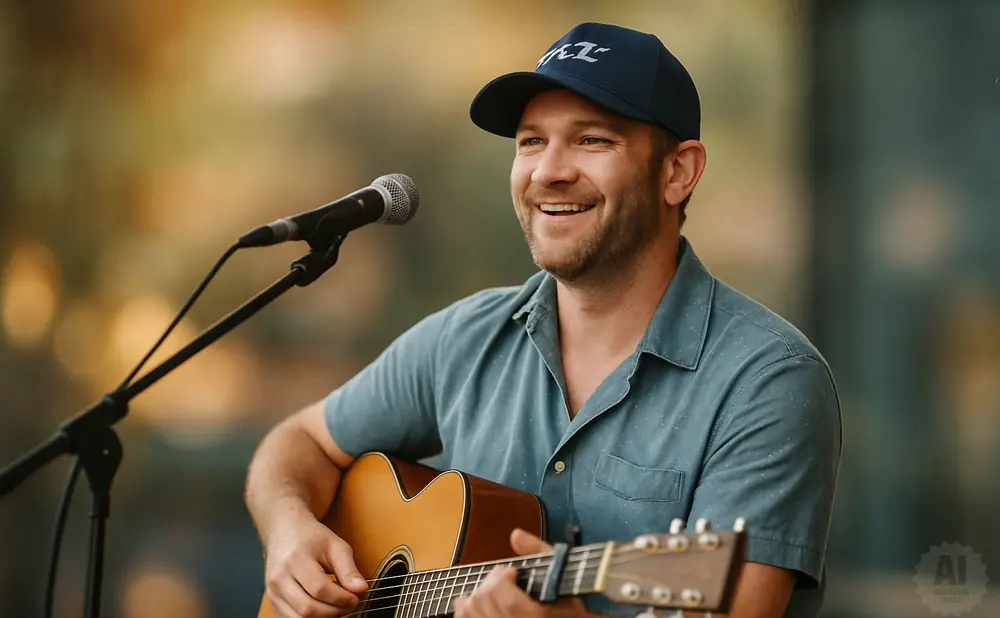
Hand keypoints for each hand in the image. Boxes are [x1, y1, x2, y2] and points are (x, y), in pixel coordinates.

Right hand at [264, 512, 368, 617]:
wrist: (285, 532)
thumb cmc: (311, 537)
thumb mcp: (335, 546)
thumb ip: (348, 569)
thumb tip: (361, 589)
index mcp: (295, 559)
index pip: (319, 589)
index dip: (341, 598)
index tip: (355, 598)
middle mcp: (279, 578)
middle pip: (308, 609)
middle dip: (334, 612)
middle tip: (349, 605)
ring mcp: (273, 592)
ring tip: (338, 608)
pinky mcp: (273, 602)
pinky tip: (324, 609)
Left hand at [453, 529, 590, 617]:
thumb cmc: (565, 606)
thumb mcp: (560, 576)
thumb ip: (539, 551)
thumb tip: (516, 534)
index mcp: (533, 616)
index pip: (504, 596)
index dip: (503, 577)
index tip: (513, 573)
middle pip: (481, 600)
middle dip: (489, 583)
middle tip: (504, 581)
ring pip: (466, 610)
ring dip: (473, 595)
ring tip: (490, 592)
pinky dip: (465, 609)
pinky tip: (478, 606)